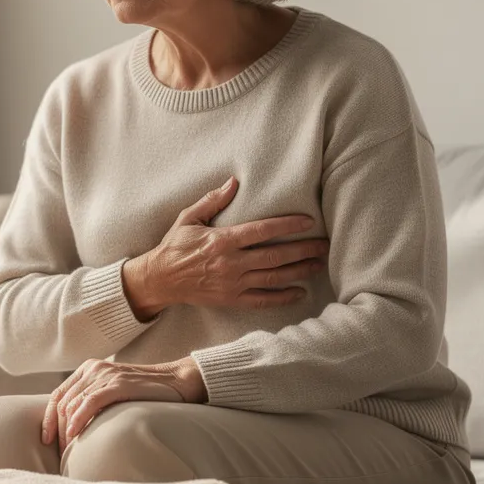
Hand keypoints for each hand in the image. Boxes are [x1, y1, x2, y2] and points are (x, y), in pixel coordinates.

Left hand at [41, 357, 206, 451]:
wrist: (177, 382)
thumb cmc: (146, 393)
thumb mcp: (114, 391)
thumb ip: (94, 399)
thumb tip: (73, 426)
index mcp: (89, 368)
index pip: (59, 395)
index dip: (48, 418)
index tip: (46, 439)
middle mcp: (93, 368)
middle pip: (62, 402)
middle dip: (57, 429)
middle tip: (60, 453)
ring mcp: (105, 375)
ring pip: (72, 404)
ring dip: (66, 430)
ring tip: (69, 451)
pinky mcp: (117, 384)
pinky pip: (89, 403)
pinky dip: (78, 420)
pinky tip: (75, 435)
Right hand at [123, 177, 328, 318]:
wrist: (159, 280)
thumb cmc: (173, 246)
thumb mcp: (188, 218)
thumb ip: (212, 201)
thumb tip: (233, 183)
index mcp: (222, 241)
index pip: (262, 231)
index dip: (288, 225)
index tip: (308, 221)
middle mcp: (230, 263)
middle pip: (275, 256)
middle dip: (303, 250)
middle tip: (324, 245)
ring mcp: (232, 284)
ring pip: (273, 278)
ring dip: (299, 271)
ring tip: (318, 264)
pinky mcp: (231, 300)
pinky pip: (262, 301)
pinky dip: (283, 298)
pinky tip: (300, 292)